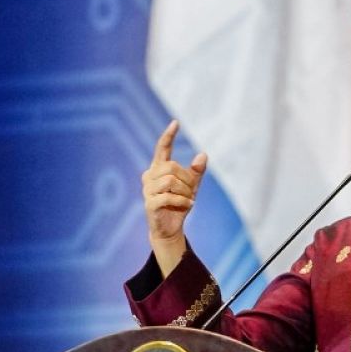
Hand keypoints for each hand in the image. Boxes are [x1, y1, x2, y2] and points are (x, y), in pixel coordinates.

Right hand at [141, 120, 207, 275]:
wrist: (169, 228)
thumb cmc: (179, 204)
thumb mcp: (191, 187)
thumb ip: (196, 172)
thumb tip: (203, 154)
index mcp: (158, 169)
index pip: (162, 148)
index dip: (168, 136)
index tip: (176, 123)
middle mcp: (149, 176)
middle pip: (171, 167)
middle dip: (187, 178)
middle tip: (193, 191)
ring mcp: (147, 190)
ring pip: (170, 181)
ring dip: (185, 191)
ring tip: (189, 199)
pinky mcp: (149, 204)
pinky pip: (169, 197)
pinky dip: (183, 201)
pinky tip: (189, 205)